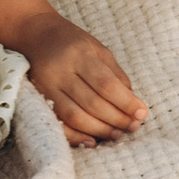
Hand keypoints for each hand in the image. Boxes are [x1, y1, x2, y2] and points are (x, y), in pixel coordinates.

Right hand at [10, 10, 146, 147]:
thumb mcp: (98, 49)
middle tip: (133, 127)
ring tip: (117, 134)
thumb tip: (132, 102)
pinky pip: (57, 123)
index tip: (142, 113)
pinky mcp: (36, 100)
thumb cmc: (74, 43)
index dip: (126, 102)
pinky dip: (75, 136)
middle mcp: (61, 72)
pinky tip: (92, 142)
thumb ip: (115, 74)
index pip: (106, 84)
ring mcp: (46, 87)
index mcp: (80, 55)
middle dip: (116, 119)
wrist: (36, 36)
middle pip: (91, 103)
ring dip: (99, 130)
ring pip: (74, 116)